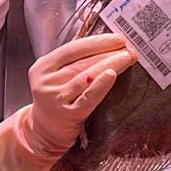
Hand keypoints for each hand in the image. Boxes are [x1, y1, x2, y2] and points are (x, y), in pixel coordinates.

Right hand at [24, 33, 136, 155]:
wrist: (44, 132)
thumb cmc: (57, 100)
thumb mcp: (56, 78)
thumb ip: (72, 63)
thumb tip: (106, 46)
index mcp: (42, 67)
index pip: (71, 49)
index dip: (96, 42)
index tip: (117, 38)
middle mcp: (45, 82)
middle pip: (80, 63)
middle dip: (107, 53)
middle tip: (129, 48)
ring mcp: (55, 99)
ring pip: (85, 77)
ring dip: (109, 65)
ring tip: (127, 58)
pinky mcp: (67, 115)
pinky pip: (87, 98)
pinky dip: (100, 86)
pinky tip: (111, 75)